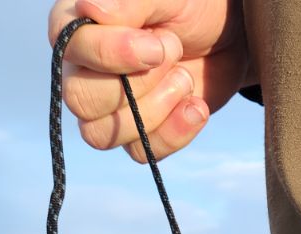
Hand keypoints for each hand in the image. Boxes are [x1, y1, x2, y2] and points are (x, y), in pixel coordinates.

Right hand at [47, 0, 252, 161]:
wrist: (230, 35)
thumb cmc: (192, 4)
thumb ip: (129, 2)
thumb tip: (87, 8)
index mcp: (81, 25)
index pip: (70, 47)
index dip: (111, 53)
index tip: (156, 46)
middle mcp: (84, 68)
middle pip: (80, 99)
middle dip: (137, 84)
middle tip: (173, 52)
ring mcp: (108, 105)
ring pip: (101, 133)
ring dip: (154, 109)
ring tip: (185, 78)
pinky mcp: (138, 132)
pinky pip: (139, 152)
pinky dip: (173, 133)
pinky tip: (195, 106)